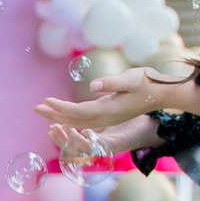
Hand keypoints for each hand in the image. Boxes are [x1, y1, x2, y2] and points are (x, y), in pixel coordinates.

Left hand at [35, 69, 170, 134]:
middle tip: (35, 108)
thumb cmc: (149, 82)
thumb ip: (112, 83)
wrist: (164, 93)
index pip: (79, 112)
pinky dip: (70, 118)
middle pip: (74, 120)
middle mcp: (106, 118)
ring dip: (58, 116)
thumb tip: (93, 86)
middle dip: (53, 114)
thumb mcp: (132, 78)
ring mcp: (108, 119)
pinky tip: (61, 115)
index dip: (61, 108)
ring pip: (78, 122)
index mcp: (109, 110)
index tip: (45, 101)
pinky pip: (85, 121)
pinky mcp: (109, 116)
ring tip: (42, 110)